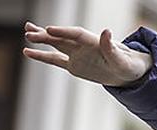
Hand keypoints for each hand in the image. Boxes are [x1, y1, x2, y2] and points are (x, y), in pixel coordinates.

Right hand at [23, 22, 151, 86]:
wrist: (130, 73)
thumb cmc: (129, 65)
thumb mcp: (123, 60)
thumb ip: (112, 48)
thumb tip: (106, 31)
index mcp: (94, 42)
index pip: (75, 34)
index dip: (63, 32)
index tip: (49, 30)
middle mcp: (83, 46)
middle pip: (61, 38)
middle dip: (46, 35)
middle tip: (29, 32)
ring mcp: (77, 55)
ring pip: (55, 45)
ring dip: (41, 39)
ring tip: (26, 33)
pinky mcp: (74, 66)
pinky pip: (55, 60)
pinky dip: (42, 56)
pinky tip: (27, 51)